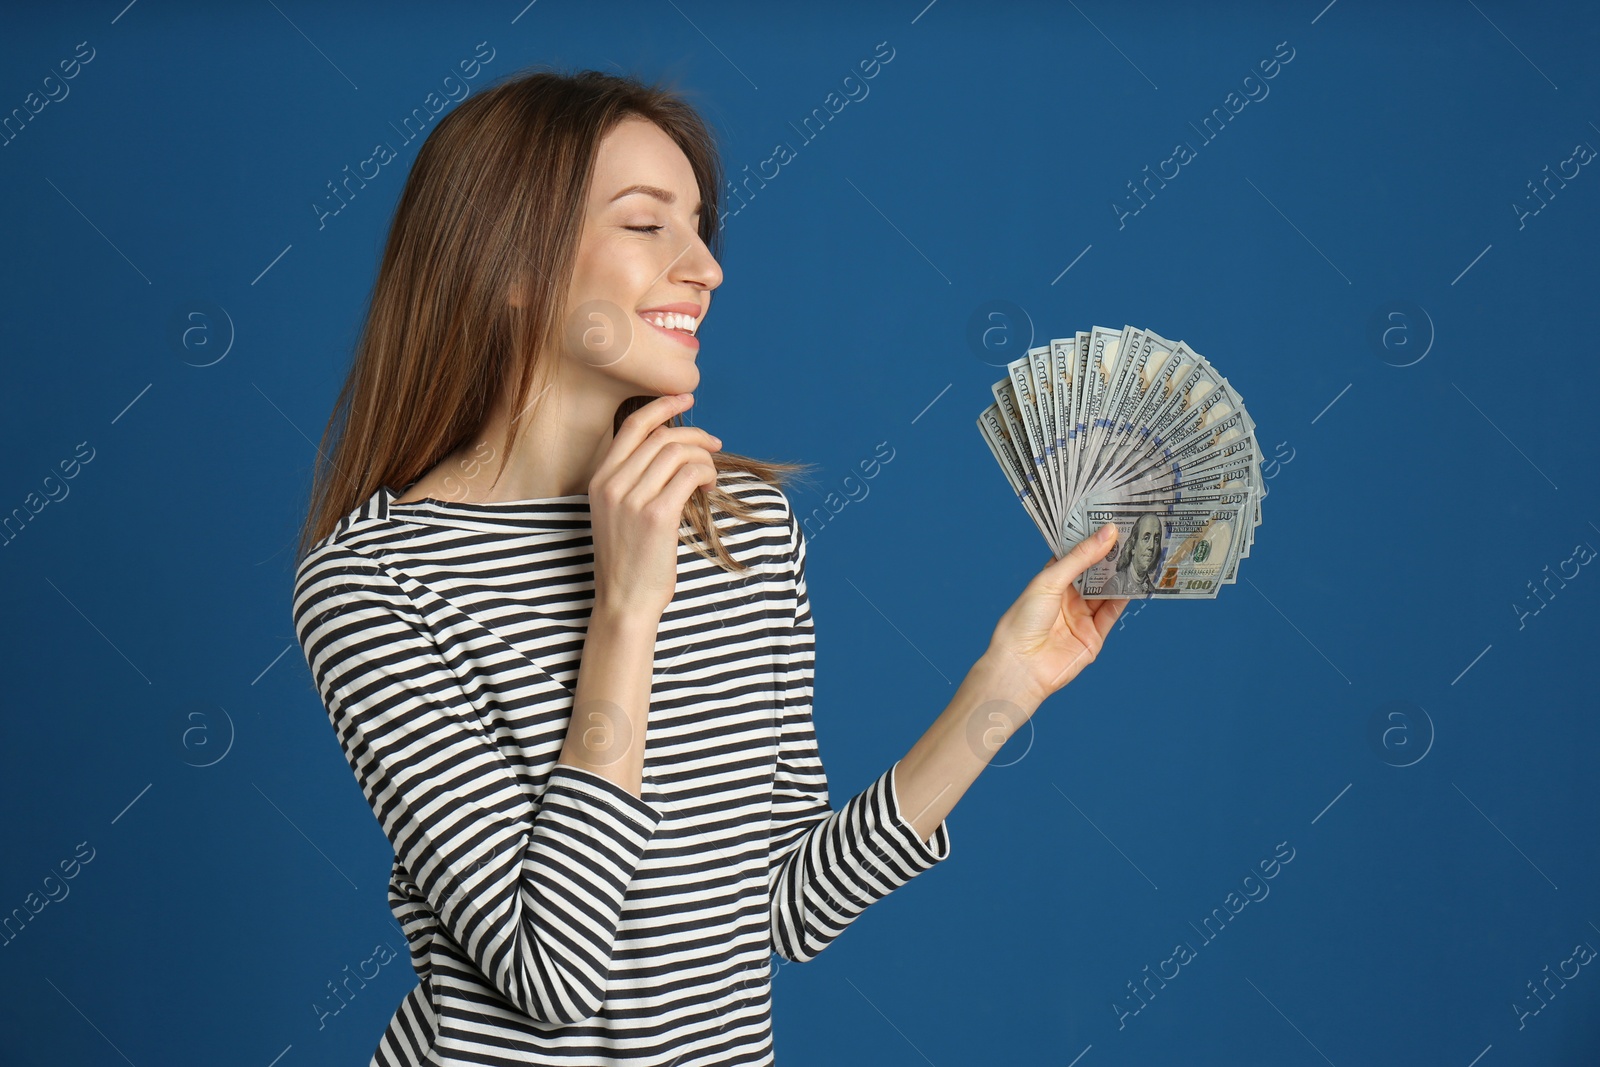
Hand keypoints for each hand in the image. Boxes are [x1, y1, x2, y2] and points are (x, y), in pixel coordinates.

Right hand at [588, 392, 721, 619]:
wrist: (624, 601)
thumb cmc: (629, 559)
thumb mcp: (619, 513)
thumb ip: (635, 480)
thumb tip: (673, 449)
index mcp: (599, 479)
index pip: (631, 426)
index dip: (661, 407)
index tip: (685, 398)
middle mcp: (611, 484)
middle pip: (661, 437)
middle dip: (695, 436)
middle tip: (715, 446)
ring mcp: (632, 499)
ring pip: (678, 452)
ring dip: (704, 458)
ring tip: (712, 477)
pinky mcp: (656, 516)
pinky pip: (689, 475)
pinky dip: (706, 474)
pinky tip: (710, 489)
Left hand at [983, 523, 1128, 707]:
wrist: (1022, 666)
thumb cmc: (1023, 621)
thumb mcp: (1050, 581)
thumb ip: (1081, 558)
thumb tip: (1107, 533)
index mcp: (1051, 582)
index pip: (1075, 555)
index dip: (1092, 540)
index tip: (1111, 520)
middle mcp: (1067, 598)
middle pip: (1095, 573)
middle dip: (1112, 556)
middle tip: (1132, 534)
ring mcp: (1081, 617)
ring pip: (1107, 592)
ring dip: (1121, 575)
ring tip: (1139, 553)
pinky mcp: (1093, 636)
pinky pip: (1112, 613)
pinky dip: (1124, 598)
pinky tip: (1135, 581)